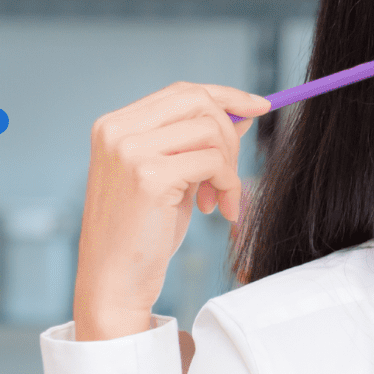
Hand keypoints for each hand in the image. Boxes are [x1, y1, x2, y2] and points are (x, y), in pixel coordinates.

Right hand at [72, 82, 269, 340]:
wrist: (113, 281)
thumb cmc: (142, 234)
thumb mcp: (172, 178)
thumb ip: (196, 145)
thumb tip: (241, 115)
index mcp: (114, 126)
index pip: (181, 92)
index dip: (225, 96)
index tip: (259, 107)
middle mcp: (117, 130)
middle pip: (198, 101)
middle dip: (230, 133)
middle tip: (230, 174)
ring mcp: (130, 150)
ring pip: (210, 130)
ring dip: (229, 167)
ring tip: (218, 200)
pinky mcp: (149, 175)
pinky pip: (213, 162)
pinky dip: (228, 185)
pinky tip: (218, 210)